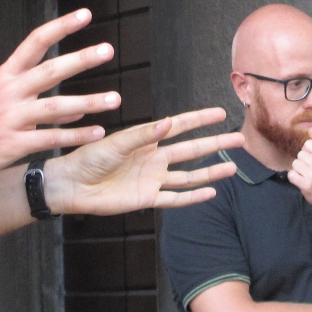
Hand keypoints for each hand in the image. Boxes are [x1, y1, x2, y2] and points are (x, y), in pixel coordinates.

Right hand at [0, 10, 125, 181]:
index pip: (35, 42)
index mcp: (6, 75)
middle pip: (50, 70)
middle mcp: (9, 92)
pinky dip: (76, 135)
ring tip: (114, 99)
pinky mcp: (12, 143)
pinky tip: (97, 132)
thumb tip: (77, 108)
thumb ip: (41, 104)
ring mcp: (11, 118)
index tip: (85, 15)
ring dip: (88, 102)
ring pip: (56, 106)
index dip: (60, 26)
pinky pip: (50, 137)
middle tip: (107, 50)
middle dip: (80, 59)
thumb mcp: (2, 104)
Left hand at [43, 108, 242, 215]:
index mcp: (146, 140)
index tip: (220, 113)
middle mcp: (154, 158)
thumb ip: (144, 135)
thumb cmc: (88, 158)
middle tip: (239, 138)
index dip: (200, 119)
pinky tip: (211, 192)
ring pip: (189, 175)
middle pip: (191, 150)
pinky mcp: (147, 199)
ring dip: (210, 171)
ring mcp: (152, 179)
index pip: (180, 126)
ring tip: (233, 166)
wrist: (72, 185)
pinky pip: (175, 198)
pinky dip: (193, 197)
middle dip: (215, 144)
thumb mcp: (116, 143)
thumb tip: (170, 122)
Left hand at [289, 128, 311, 216]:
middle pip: (300, 154)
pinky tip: (302, 180)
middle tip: (311, 169)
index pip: (308, 144)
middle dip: (303, 161)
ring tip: (307, 175)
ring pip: (295, 164)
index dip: (308, 151)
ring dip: (299, 170)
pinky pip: (291, 174)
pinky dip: (294, 178)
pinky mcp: (305, 185)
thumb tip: (310, 129)